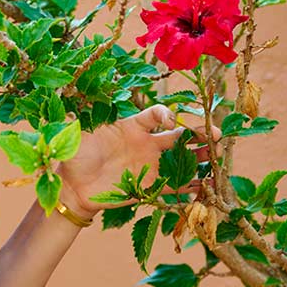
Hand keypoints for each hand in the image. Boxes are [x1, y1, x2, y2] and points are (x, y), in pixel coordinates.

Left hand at [55, 104, 216, 219]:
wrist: (72, 187)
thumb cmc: (74, 155)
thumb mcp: (77, 132)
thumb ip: (78, 115)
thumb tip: (68, 99)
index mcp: (131, 126)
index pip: (156, 114)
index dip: (166, 114)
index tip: (170, 119)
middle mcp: (146, 144)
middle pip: (178, 135)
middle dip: (199, 134)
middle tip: (216, 134)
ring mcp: (150, 166)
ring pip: (182, 160)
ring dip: (201, 159)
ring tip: (218, 158)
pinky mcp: (150, 188)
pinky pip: (175, 187)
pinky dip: (191, 187)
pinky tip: (207, 186)